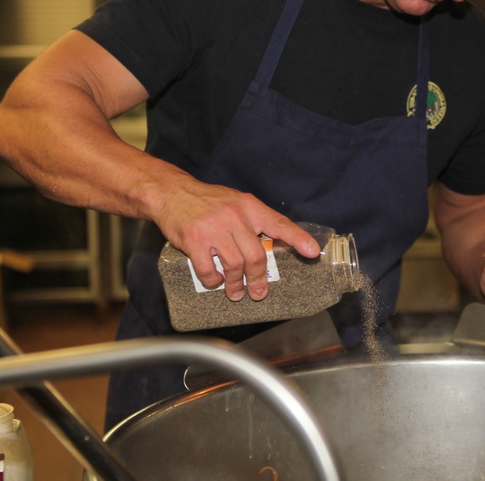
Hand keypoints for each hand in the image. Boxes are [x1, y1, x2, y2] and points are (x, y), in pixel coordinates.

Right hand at [153, 179, 318, 300]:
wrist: (172, 192)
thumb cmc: (207, 201)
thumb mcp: (236, 202)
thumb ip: (253, 221)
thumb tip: (271, 247)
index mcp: (249, 207)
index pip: (279, 224)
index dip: (297, 239)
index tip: (312, 252)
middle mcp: (235, 217)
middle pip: (256, 256)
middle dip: (258, 279)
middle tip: (258, 292)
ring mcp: (214, 229)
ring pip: (235, 266)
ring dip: (236, 284)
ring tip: (236, 293)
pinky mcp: (195, 241)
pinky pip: (208, 270)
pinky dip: (214, 281)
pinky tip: (215, 281)